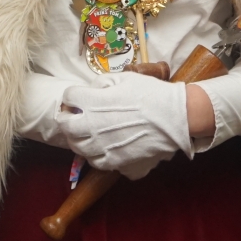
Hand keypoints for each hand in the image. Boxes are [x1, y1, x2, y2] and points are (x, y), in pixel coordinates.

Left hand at [60, 73, 189, 179]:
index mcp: (92, 102)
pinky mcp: (114, 162)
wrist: (174, 117)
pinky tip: (103, 148)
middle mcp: (91, 126)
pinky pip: (95, 162)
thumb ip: (102, 83)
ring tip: (89, 133)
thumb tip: (92, 90)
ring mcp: (101, 147)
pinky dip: (95, 155)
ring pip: (77, 147)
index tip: (78, 97)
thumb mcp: (124, 78)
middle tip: (75, 116)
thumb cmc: (150, 93)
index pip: (68, 97)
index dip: (73, 95)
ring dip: (79, 139)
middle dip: (68, 119)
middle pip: (66, 126)